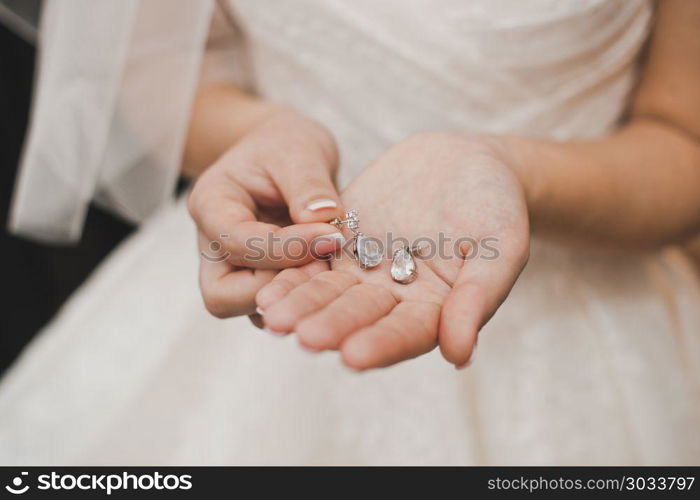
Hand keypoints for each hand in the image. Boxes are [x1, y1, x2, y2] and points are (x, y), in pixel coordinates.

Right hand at [188, 108, 344, 319]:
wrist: (282, 150)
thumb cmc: (283, 144)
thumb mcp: (299, 150)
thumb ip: (309, 185)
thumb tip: (324, 219)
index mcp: (211, 205)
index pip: (236, 243)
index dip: (286, 248)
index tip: (332, 236)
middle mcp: (212, 244)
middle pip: (223, 295)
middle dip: (278, 286)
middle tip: (325, 262)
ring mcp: (232, 268)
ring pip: (248, 309)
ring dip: (292, 295)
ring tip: (332, 268)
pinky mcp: (257, 281)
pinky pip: (274, 305)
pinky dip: (301, 296)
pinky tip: (330, 275)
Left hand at [256, 133, 529, 368]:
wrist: (468, 161)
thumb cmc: (496, 204)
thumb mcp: (501, 246)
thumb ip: (479, 296)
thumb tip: (459, 356)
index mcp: (435, 308)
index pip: (407, 333)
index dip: (382, 344)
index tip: (354, 357)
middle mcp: (395, 297)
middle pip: (359, 316)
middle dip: (331, 326)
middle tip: (303, 337)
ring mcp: (366, 269)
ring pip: (329, 291)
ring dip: (302, 304)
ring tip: (271, 315)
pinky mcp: (343, 240)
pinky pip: (313, 258)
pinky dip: (292, 271)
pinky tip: (266, 281)